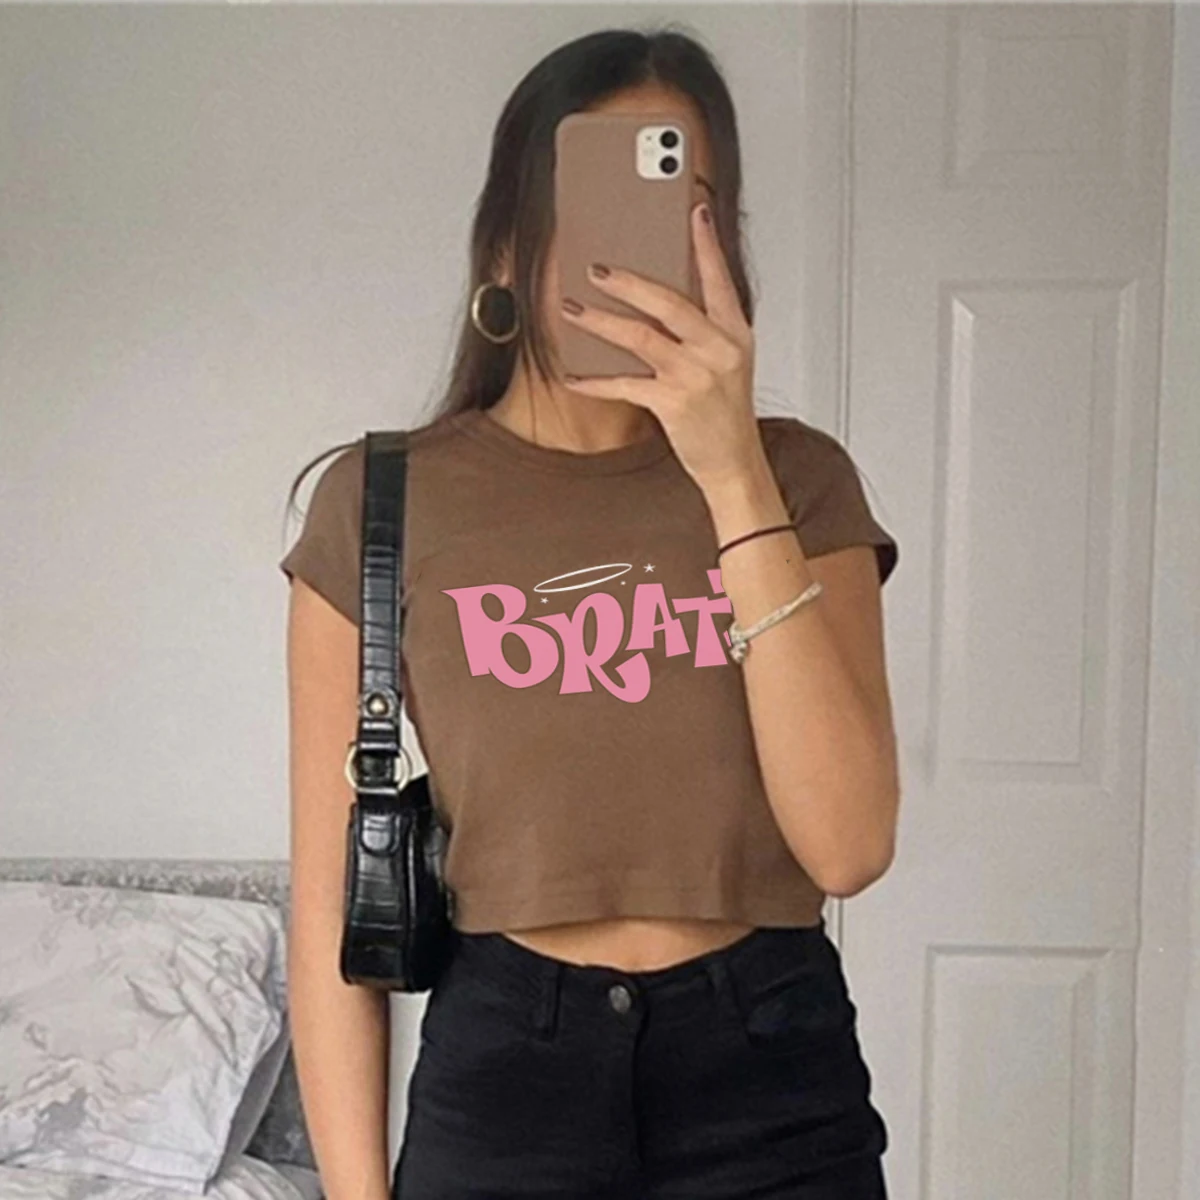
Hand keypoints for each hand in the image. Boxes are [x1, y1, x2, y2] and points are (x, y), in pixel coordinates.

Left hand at [559, 202, 761, 493]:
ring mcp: (696, 375)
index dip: (706, 243)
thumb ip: (702, 331)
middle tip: (595, 268)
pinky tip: (574, 376)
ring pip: (639, 336)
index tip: (694, 208)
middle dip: (627, 281)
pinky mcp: (673, 402)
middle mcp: (719, 349)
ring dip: (599, 321)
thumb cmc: (726, 413)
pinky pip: (624, 383)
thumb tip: (655, 301)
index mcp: (735, 332)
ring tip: (572, 308)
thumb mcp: (727, 364)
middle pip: (668, 301)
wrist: (734, 463)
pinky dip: (594, 381)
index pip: (719, 277)